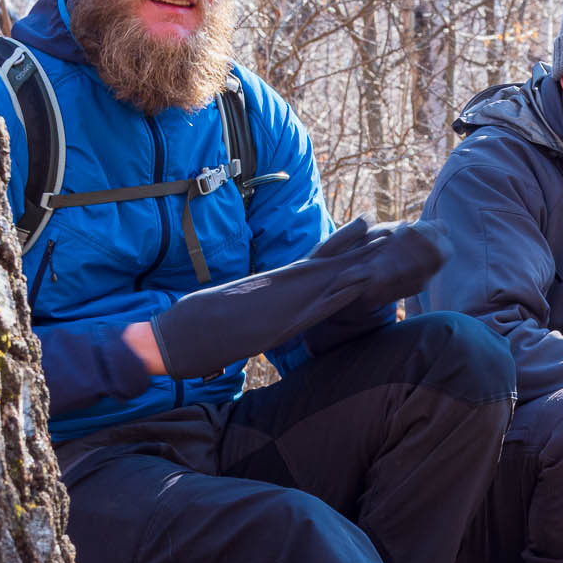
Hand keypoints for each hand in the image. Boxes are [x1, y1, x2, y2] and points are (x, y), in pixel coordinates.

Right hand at [151, 216, 450, 380]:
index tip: (363, 227)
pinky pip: (318, 306)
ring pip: (329, 277)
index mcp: (271, 286)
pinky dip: (343, 292)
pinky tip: (365, 282)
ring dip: (360, 261)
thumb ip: (253, 310)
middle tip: (389, 227)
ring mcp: (280, 303)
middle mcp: (279, 287)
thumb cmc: (197, 329)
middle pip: (327, 260)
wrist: (173, 335)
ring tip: (389, 244)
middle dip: (358, 245)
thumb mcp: (234, 316)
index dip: (340, 244)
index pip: (312, 260)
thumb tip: (264, 312)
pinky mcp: (279, 323)